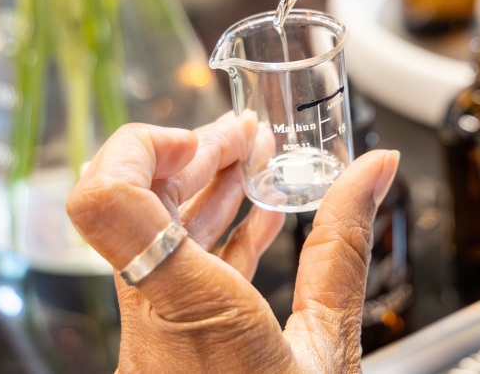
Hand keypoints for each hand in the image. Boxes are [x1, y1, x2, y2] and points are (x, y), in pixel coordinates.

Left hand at [66, 113, 400, 372]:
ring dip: (197, 187)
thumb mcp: (331, 344)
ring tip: (253, 161)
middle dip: (187, 152)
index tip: (200, 135)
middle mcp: (150, 317)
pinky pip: (170, 268)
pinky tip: (252, 216)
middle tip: (243, 137)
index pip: (104, 202)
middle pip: (128, 201)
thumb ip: (345, 244)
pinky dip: (207, 232)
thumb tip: (374, 170)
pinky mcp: (161, 341)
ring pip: (148, 232)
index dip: (136, 146)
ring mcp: (148, 331)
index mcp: (191, 311)